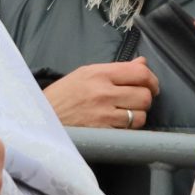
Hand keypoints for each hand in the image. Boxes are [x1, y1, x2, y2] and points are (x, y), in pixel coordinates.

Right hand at [41, 58, 158, 129]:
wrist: (43, 117)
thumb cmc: (64, 94)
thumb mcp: (85, 74)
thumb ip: (116, 68)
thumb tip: (143, 63)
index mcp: (98, 74)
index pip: (139, 73)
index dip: (152, 80)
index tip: (151, 85)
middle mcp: (103, 92)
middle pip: (144, 95)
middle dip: (146, 98)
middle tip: (138, 99)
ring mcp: (104, 113)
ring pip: (141, 114)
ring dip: (138, 114)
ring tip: (127, 112)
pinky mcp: (103, 131)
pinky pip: (130, 129)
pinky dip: (130, 126)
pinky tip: (119, 122)